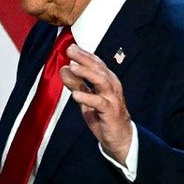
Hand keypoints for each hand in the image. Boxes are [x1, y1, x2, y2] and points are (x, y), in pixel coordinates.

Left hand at [59, 44, 132, 162]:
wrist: (119, 137)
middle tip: (70, 50)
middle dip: (84, 58)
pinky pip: (99, 103)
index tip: (71, 46)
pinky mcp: (110, 112)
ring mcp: (112, 98)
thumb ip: (76, 84)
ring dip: (86, 73)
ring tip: (72, 67)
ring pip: (101, 81)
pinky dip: (87, 98)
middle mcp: (111, 86)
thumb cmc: (103, 115)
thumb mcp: (86, 98)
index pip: (96, 63)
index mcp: (107, 80)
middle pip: (99, 68)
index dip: (84, 54)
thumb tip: (63, 68)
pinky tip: (75, 95)